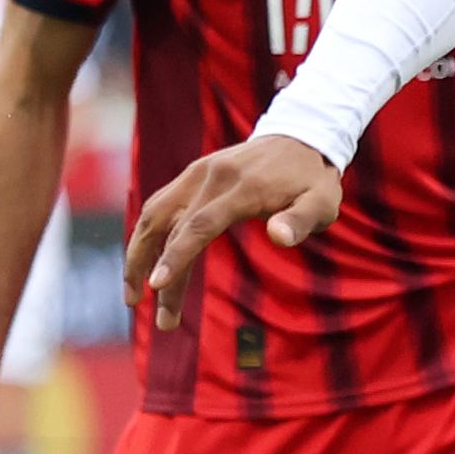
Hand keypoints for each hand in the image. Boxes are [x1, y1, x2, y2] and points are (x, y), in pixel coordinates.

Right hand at [123, 134, 343, 328]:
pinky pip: (159, 206)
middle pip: (170, 227)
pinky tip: (143, 263)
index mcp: (243, 188)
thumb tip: (279, 238)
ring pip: (152, 214)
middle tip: (154, 316)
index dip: (177, 256)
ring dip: (136, 254)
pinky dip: (145, 235)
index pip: (200, 225)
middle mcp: (212, 177)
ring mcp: (197, 173)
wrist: (301, 137)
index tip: (157, 286)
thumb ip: (302, 221)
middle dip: (154, 271)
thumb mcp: (322, 202)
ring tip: (132, 295)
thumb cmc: (312, 180)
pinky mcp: (192, 174)